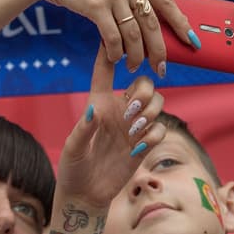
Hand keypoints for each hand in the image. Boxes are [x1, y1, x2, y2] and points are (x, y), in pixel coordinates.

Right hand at [17, 0, 191, 75]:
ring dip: (135, 56)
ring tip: (133, 66)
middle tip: (162, 69)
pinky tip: (116, 59)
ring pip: (134, 35)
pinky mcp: (96, 6)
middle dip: (159, 51)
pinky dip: (116, 53)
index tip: (192, 41)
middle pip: (152, 25)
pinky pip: (113, 38)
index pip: (167, 3)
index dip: (181, 25)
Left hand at [55, 47, 165, 208]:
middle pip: (144, 83)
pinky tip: (139, 146)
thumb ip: (84, 129)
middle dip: (144, 91)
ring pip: (157, 102)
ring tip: (134, 129)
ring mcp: (133, 128)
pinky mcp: (143, 146)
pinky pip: (160, 129)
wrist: (86, 195)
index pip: (105, 72)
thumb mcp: (73, 148)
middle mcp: (119, 112)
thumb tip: (94, 111)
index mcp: (99, 104)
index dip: (108, 53)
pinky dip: (154, 134)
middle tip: (132, 110)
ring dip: (151, 110)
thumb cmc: (73, 168)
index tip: (112, 39)